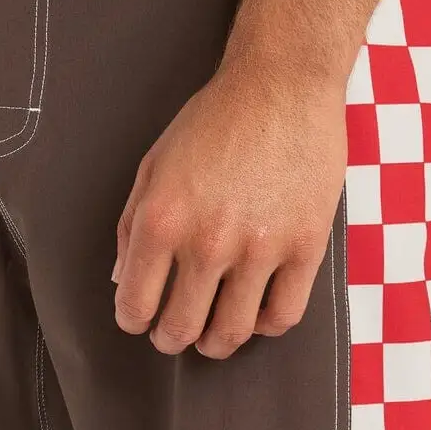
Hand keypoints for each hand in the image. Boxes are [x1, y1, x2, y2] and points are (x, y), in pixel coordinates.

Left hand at [113, 61, 346, 358]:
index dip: (133, 321)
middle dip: (170, 340)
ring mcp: (260, 249)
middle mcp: (207, 242)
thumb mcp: (153, 165)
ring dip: (216, 343)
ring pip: (233, 332)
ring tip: (213, 336)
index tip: (139, 320)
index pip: (135, 304)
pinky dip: (265, 326)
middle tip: (174, 334)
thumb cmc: (213, 121)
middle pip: (182, 329)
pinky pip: (284, 316)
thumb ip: (132, 225)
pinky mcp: (305, 247)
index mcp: (161, 221)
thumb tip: (124, 281)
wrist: (282, 86)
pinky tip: (256, 313)